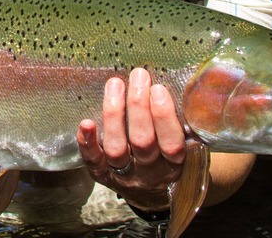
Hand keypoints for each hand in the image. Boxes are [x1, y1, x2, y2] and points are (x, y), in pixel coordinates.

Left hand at [77, 68, 186, 207]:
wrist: (151, 194)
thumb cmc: (168, 158)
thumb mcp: (185, 147)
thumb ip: (182, 124)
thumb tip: (182, 87)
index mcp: (174, 165)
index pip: (171, 143)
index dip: (164, 117)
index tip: (158, 89)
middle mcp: (150, 173)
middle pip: (142, 142)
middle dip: (139, 106)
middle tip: (138, 76)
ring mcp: (124, 175)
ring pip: (117, 149)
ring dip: (114, 114)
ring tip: (115, 85)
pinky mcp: (103, 176)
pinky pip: (94, 162)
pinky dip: (88, 143)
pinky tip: (86, 123)